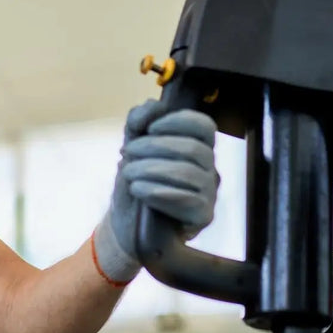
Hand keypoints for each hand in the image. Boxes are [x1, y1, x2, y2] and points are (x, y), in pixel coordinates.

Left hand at [92, 99, 219, 283]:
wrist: (124, 226)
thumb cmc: (135, 184)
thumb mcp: (132, 148)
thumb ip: (139, 121)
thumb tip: (153, 105)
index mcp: (197, 149)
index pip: (204, 126)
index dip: (178, 122)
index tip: (150, 128)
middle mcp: (209, 169)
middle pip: (194, 149)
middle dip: (155, 147)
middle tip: (127, 153)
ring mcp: (209, 194)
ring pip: (189, 173)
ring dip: (151, 170)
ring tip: (128, 175)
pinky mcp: (203, 216)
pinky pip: (188, 200)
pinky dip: (158, 192)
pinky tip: (138, 190)